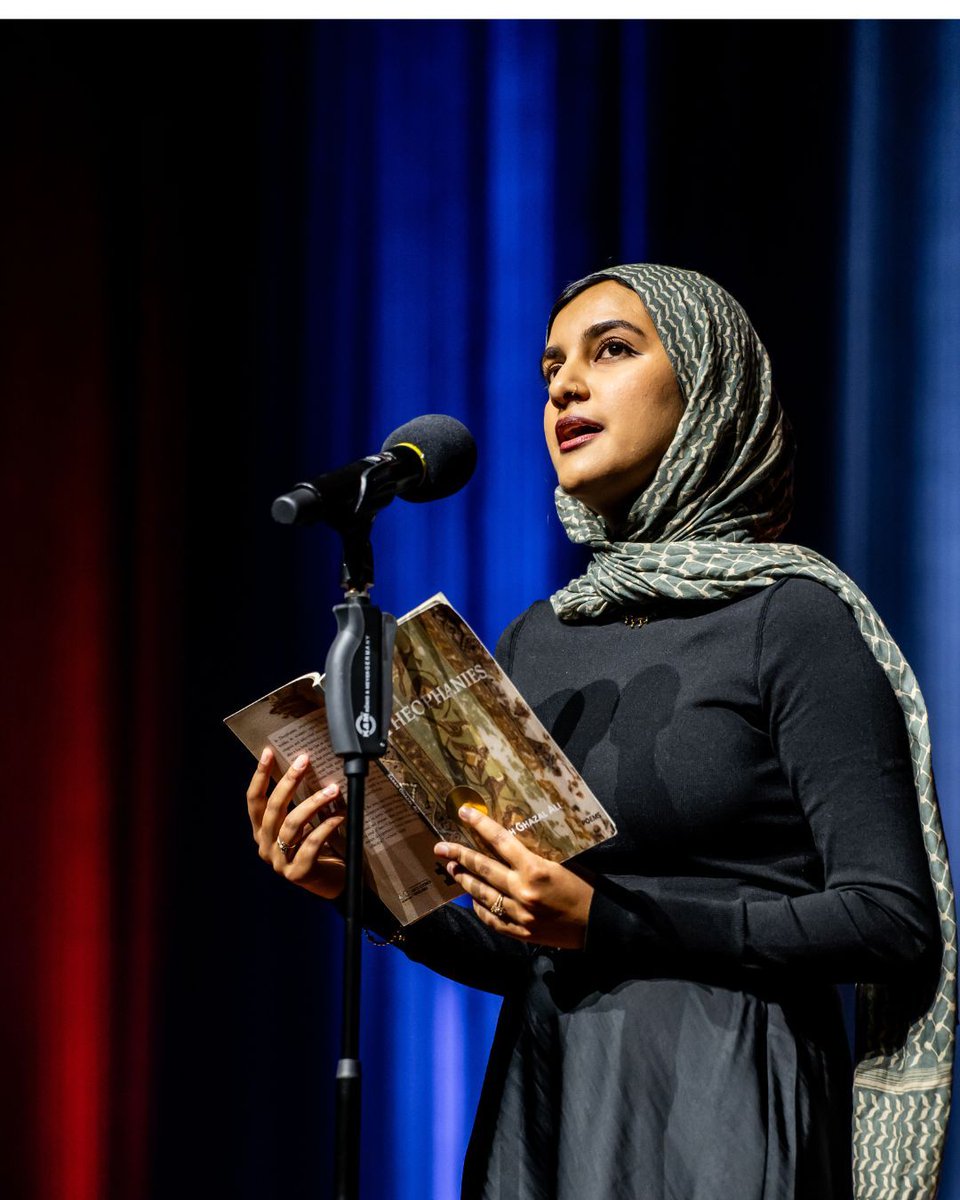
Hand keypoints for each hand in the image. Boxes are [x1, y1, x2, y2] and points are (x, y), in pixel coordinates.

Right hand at [247, 747, 345, 899]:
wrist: (332, 884)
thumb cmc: (317, 848)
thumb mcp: (303, 825)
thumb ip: (298, 804)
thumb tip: (307, 769)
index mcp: (262, 832)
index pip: (254, 801)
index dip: (260, 776)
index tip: (268, 753)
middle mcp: (266, 846)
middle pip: (273, 809)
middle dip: (289, 781)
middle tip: (304, 761)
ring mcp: (280, 862)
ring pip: (293, 825)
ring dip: (314, 802)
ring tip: (333, 789)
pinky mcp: (299, 873)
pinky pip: (311, 844)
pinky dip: (326, 827)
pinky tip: (339, 815)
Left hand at [434, 805, 593, 949]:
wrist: (599, 926)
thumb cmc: (586, 888)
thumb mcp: (564, 862)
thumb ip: (537, 854)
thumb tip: (513, 841)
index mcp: (535, 869)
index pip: (500, 841)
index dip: (479, 825)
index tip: (464, 813)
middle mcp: (523, 891)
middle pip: (483, 868)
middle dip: (458, 856)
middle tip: (440, 848)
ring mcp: (520, 914)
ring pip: (482, 894)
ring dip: (465, 880)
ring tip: (453, 870)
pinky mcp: (521, 933)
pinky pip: (492, 919)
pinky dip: (480, 908)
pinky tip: (473, 900)